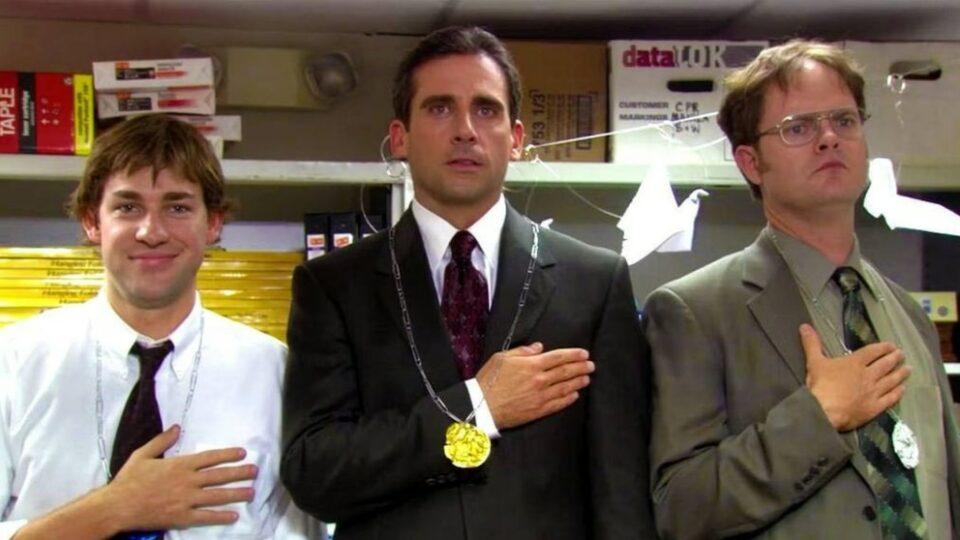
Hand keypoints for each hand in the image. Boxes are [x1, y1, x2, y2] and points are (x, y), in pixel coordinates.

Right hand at [103, 425, 256, 532]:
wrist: (117, 506)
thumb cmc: (129, 479)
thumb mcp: (143, 454)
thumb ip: (162, 441)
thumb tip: (177, 427)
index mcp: (179, 464)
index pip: (210, 457)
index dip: (228, 454)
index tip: (242, 453)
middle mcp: (187, 481)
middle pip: (219, 475)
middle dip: (239, 473)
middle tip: (255, 471)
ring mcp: (186, 500)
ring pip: (217, 496)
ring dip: (236, 493)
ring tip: (251, 492)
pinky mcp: (181, 517)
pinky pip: (205, 517)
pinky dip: (221, 516)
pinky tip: (234, 516)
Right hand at [476, 342, 593, 428]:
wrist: (482, 406)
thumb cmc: (489, 379)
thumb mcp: (501, 358)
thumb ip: (522, 351)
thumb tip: (539, 347)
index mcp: (531, 365)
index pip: (558, 357)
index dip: (573, 354)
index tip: (584, 353)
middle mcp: (539, 380)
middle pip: (566, 372)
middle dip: (581, 367)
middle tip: (591, 365)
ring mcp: (540, 396)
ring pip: (565, 387)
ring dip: (578, 382)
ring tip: (587, 378)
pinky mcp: (538, 410)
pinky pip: (558, 404)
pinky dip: (568, 399)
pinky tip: (575, 395)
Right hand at [800, 324, 909, 431]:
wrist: (824, 411)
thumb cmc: (820, 385)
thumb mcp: (814, 361)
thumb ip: (812, 343)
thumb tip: (804, 326)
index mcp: (855, 363)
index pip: (873, 352)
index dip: (883, 347)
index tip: (891, 345)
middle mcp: (868, 375)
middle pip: (885, 365)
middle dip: (895, 358)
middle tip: (903, 355)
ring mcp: (873, 392)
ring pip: (891, 380)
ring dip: (901, 374)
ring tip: (909, 369)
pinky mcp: (874, 407)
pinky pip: (890, 398)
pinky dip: (898, 393)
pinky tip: (903, 390)